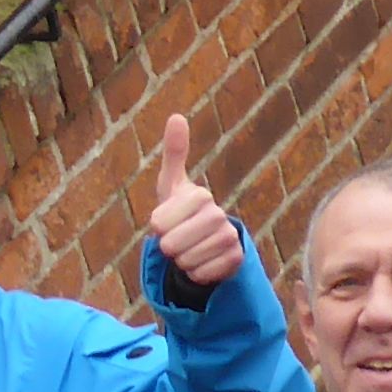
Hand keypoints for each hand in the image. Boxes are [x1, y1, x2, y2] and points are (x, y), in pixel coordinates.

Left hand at [142, 116, 241, 290]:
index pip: (158, 224)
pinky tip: (203, 261)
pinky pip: (201, 275)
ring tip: (191, 248)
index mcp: (199, 195)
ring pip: (186, 262)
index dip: (156, 228)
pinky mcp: (236, 259)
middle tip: (178, 238)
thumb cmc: (181, 211)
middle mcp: (218, 214)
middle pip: (171, 245)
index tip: (166, 222)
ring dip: (181, 261)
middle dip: (168, 247)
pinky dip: (196, 274)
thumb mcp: (171, 186)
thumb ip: (173, 154)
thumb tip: (177, 116)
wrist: (206, 239)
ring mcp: (229, 237)